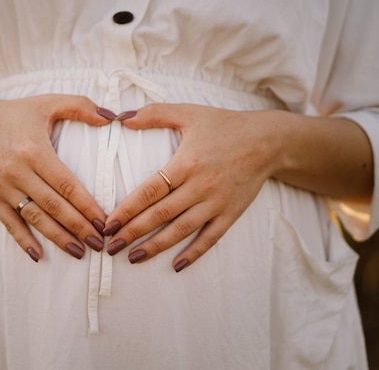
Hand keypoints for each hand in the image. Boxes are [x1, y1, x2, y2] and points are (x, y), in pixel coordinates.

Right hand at [0, 94, 111, 261]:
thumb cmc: (17, 114)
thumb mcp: (48, 102)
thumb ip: (81, 106)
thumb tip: (113, 117)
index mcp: (34, 149)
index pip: (66, 184)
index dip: (86, 205)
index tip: (105, 221)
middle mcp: (16, 171)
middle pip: (53, 205)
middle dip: (78, 227)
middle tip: (100, 243)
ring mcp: (2, 187)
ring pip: (35, 218)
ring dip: (58, 237)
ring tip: (80, 252)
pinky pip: (9, 223)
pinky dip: (23, 240)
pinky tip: (39, 255)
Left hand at [104, 104, 283, 271]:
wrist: (268, 141)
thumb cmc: (224, 125)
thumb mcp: (189, 113)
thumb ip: (154, 114)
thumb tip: (122, 118)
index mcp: (186, 163)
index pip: (150, 191)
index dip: (128, 209)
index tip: (109, 223)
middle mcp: (200, 186)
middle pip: (161, 215)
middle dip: (134, 232)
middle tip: (112, 246)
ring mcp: (217, 203)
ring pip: (182, 230)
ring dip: (156, 246)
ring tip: (133, 258)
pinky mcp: (230, 213)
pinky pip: (210, 238)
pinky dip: (194, 253)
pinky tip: (176, 265)